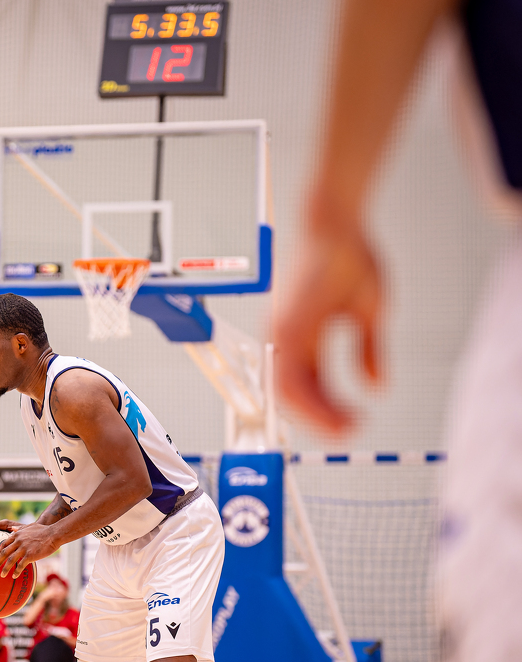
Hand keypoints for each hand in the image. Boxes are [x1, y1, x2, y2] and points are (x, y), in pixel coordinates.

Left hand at [0, 522, 58, 578]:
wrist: (54, 534)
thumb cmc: (44, 530)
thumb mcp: (30, 526)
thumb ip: (20, 528)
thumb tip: (13, 528)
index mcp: (17, 535)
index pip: (4, 543)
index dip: (0, 551)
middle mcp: (18, 542)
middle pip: (4, 553)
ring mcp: (24, 549)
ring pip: (11, 560)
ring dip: (5, 569)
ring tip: (2, 575)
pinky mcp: (30, 555)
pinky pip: (21, 565)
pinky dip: (17, 571)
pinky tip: (14, 576)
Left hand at [269, 219, 382, 433]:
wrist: (336, 227)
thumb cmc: (350, 261)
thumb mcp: (368, 314)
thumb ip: (368, 351)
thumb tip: (378, 386)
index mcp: (303, 338)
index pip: (310, 385)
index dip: (329, 408)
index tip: (352, 424)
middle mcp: (286, 340)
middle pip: (295, 394)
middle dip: (322, 419)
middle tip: (348, 434)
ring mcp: (282, 336)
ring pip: (287, 392)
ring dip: (316, 416)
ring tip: (345, 429)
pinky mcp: (284, 331)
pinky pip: (288, 378)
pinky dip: (309, 401)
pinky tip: (333, 411)